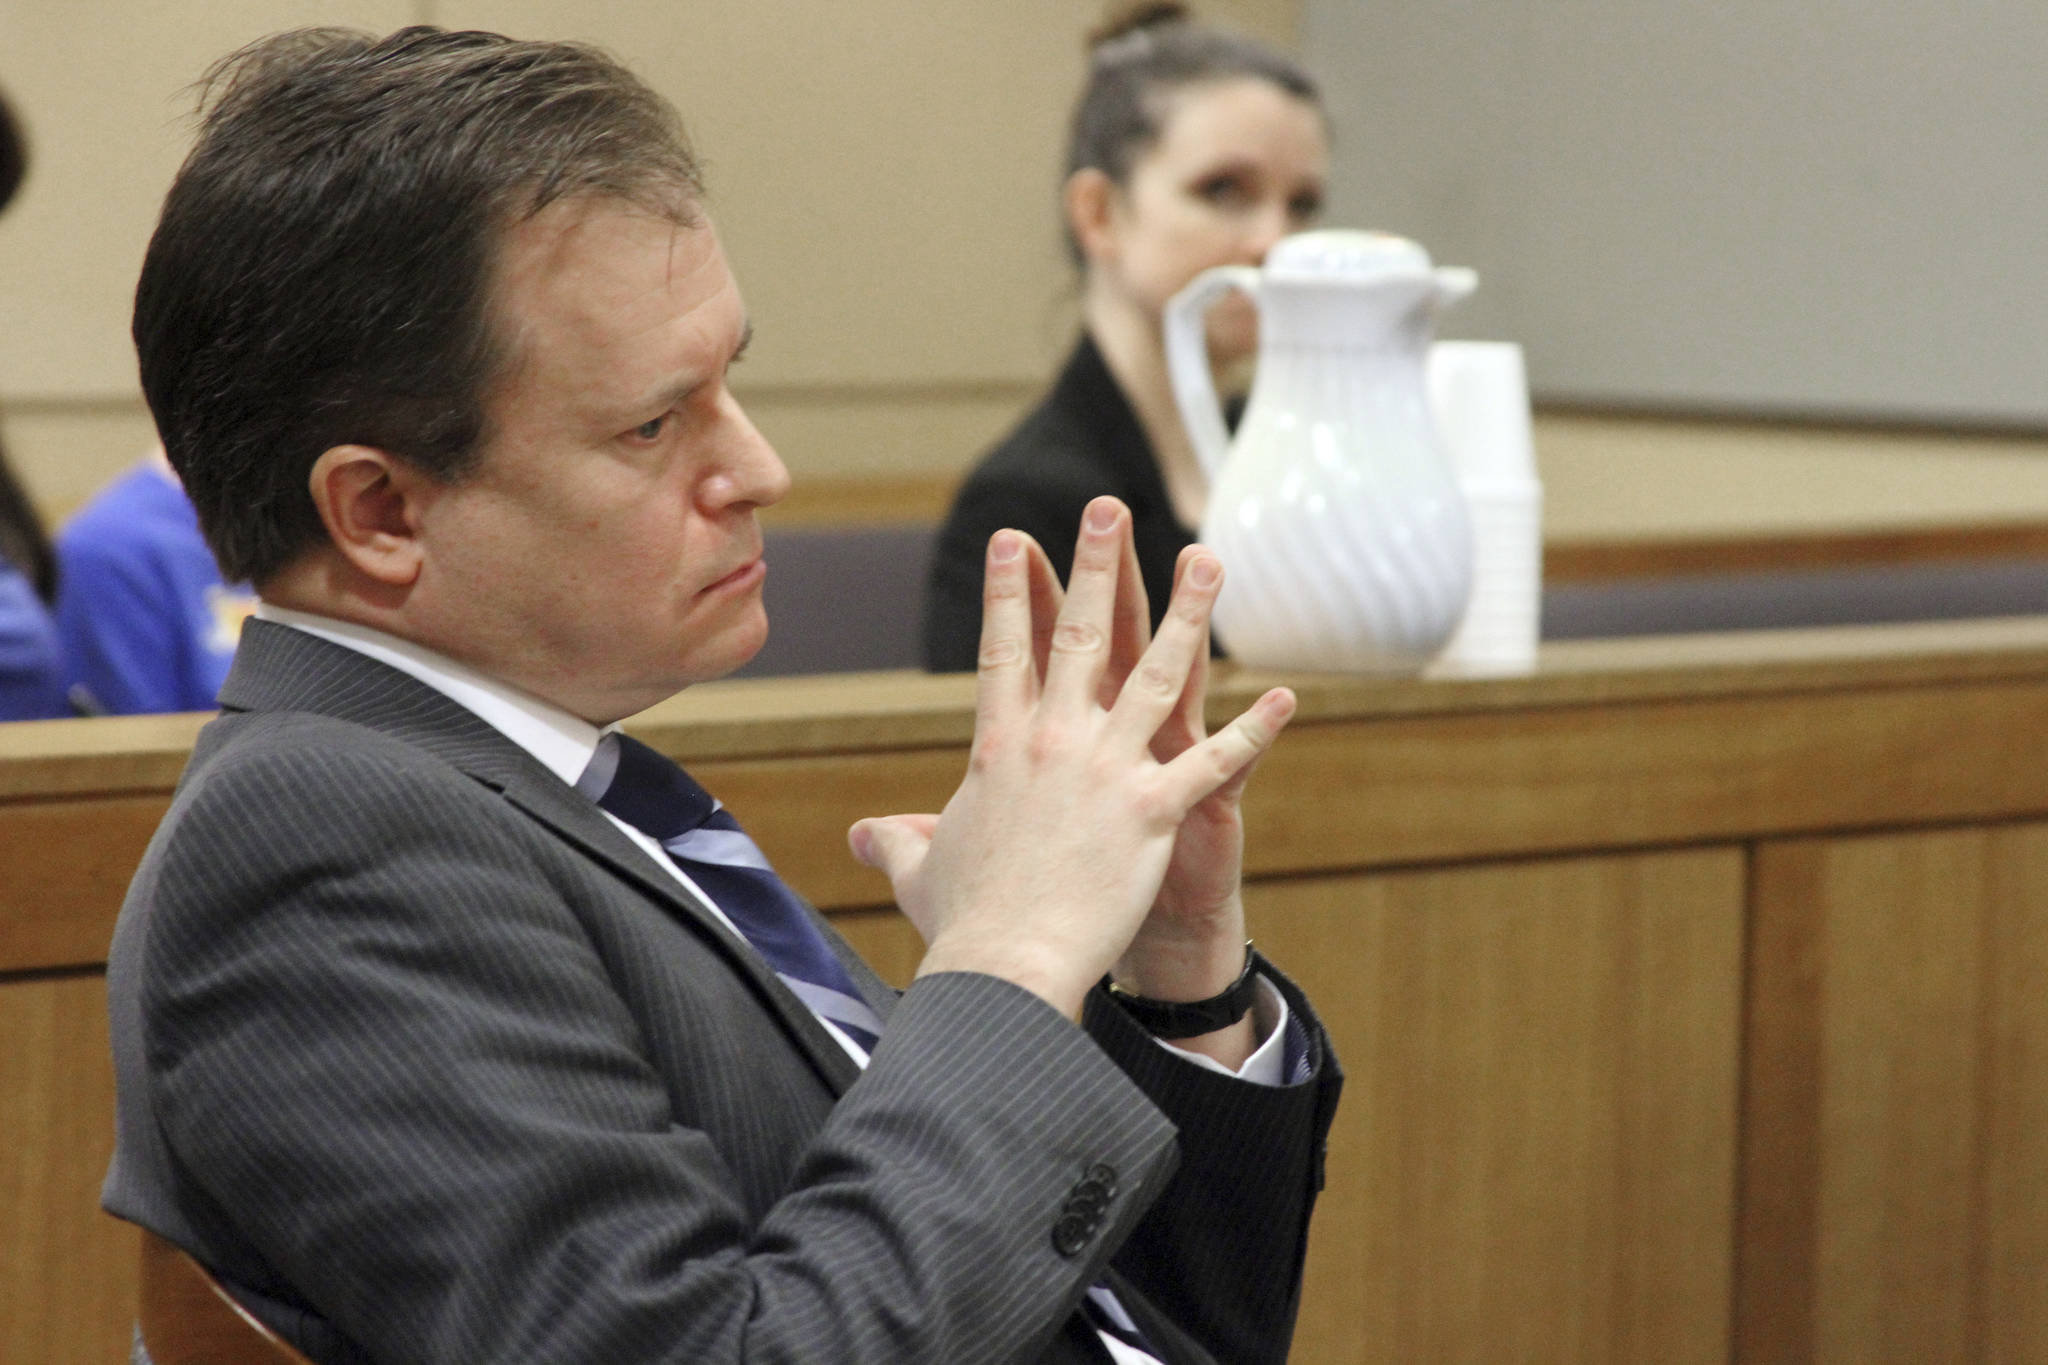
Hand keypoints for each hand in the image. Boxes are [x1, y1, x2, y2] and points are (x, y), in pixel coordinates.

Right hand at [849, 497, 1293, 1020]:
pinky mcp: (1153, 810)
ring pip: (1157, 673)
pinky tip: (1286, 698)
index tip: (1015, 539)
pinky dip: (1255, 732)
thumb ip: (896, 840)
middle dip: (1096, 563)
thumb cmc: (961, 923)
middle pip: (1082, 634)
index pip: (1005, 651)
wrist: (1004, 965)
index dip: (1011, 591)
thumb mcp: (919, 869)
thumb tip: (862, 835)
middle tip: (1109, 507)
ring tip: (1210, 558)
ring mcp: (1107, 770)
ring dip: (1189, 612)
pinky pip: (1214, 761)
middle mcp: (1053, 741)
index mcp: (999, 747)